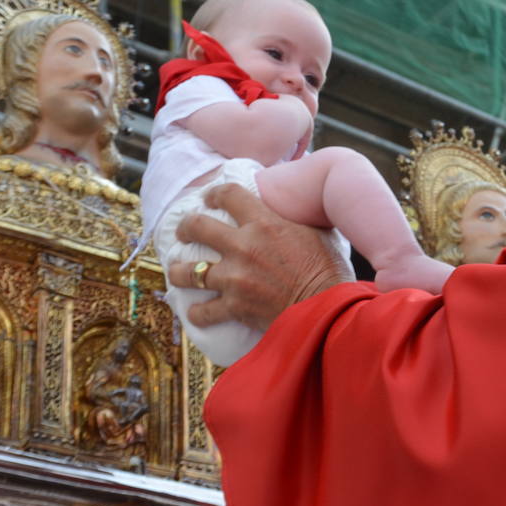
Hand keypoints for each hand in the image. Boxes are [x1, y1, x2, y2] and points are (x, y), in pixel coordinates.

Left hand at [168, 184, 353, 329]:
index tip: (209, 198)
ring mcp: (235, 278)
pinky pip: (204, 311)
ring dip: (179, 271)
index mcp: (264, 222)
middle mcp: (243, 246)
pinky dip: (198, 312)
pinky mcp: (234, 306)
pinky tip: (196, 311)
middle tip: (183, 233)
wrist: (327, 309)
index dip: (214, 193)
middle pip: (197, 227)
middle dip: (185, 228)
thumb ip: (292, 220)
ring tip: (178, 271)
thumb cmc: (328, 270)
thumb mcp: (314, 232)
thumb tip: (291, 210)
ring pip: (189, 271)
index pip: (229, 194)